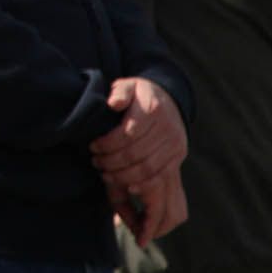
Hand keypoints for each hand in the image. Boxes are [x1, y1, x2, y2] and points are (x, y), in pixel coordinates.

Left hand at [91, 77, 186, 195]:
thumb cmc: (140, 94)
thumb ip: (120, 92)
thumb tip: (113, 103)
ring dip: (123, 176)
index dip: (107, 144)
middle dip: (111, 162)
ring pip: (147, 168)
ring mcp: (175, 144)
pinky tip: (128, 187)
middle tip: (96, 162)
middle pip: (135, 153)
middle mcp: (167, 129)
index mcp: (153, 110)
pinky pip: (161, 175)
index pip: (127, 134)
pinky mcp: (178, 156)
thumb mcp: (129, 85)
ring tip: (106, 174)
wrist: (169, 99)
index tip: (92, 147)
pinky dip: (144, 185)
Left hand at [110, 165, 187, 246]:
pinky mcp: (173, 176)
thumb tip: (132, 230)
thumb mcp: (112, 183)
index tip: (140, 242)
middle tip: (142, 234)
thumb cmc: (112, 159)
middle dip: (159, 229)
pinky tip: (148, 213)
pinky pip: (177, 201)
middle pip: (174, 215)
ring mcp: (173, 177)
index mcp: (154, 182)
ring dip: (164, 222)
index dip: (149, 231)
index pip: (157, 214)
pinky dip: (166, 212)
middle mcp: (168, 179)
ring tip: (145, 225)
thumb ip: (123, 207)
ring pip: (179, 210)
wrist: (130, 137)